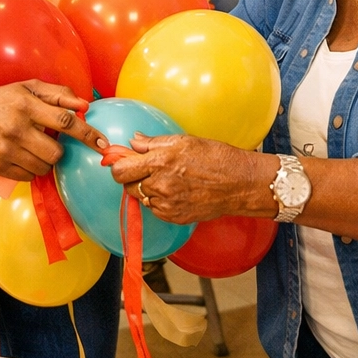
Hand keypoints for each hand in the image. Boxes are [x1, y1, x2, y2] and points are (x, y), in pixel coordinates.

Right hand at [0, 79, 107, 180]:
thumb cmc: (5, 99)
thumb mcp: (31, 88)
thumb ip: (60, 94)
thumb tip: (85, 105)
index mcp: (27, 105)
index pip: (65, 122)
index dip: (87, 134)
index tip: (102, 144)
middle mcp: (16, 128)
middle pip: (56, 152)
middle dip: (60, 150)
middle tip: (50, 141)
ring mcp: (5, 149)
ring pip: (44, 167)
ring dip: (46, 160)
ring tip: (34, 147)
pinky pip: (29, 176)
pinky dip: (32, 169)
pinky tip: (23, 155)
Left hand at [106, 134, 272, 224]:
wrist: (239, 184)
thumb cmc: (216, 157)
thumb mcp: (184, 140)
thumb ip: (153, 142)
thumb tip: (133, 140)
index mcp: (160, 161)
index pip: (121, 170)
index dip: (118, 165)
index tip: (122, 161)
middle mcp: (160, 185)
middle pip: (127, 185)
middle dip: (132, 177)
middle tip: (146, 169)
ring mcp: (167, 204)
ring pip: (142, 197)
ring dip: (146, 189)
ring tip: (166, 180)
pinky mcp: (174, 217)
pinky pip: (155, 209)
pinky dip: (160, 201)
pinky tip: (176, 191)